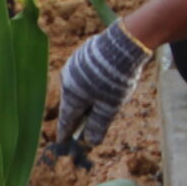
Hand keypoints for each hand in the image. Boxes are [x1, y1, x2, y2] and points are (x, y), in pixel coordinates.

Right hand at [54, 18, 149, 156]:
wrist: (124, 43)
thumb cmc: (115, 78)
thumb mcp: (110, 106)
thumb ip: (99, 124)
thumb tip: (91, 142)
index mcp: (71, 94)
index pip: (67, 119)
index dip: (65, 132)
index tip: (62, 142)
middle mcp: (67, 79)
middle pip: (72, 103)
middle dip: (79, 115)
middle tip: (84, 127)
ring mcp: (73, 64)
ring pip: (77, 88)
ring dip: (85, 98)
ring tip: (97, 105)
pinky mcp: (82, 54)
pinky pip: (82, 75)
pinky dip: (89, 84)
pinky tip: (100, 85)